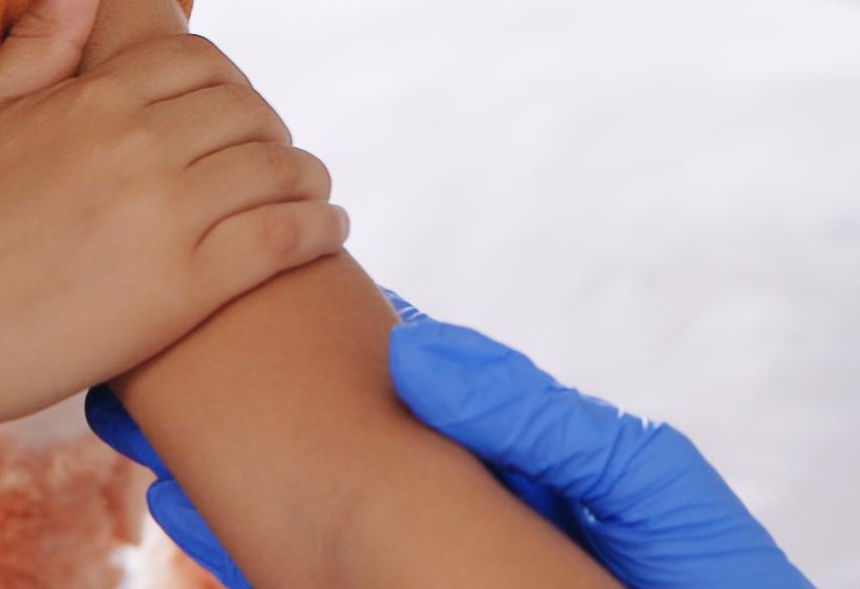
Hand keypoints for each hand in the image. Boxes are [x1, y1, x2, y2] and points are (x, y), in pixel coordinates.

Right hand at [0, 0, 350, 441]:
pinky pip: (281, 238)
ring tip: (313, 189)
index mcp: (94, 97)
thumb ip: (39, 35)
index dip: (230, 83)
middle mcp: (140, 145)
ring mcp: (167, 216)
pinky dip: (318, 226)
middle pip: (248, 112)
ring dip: (307, 175)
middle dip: (271, 129)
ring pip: (276, 169)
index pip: (201, 62)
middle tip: (277, 154)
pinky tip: (329, 228)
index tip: (236, 110)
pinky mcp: (186, 289)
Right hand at [89, 300, 808, 588]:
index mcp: (511, 461)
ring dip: (231, 487)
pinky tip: (199, 521)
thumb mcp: (636, 482)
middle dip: (245, 418)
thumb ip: (533, 418)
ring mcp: (425, 562)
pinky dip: (259, 557)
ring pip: (312, 526)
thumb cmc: (708, 580)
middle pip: (330, 453)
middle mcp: (457, 514)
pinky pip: (323, 580)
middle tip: (158, 379)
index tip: (240, 299)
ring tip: (150, 442)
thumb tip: (416, 351)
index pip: (396, 391)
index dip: (318, 348)